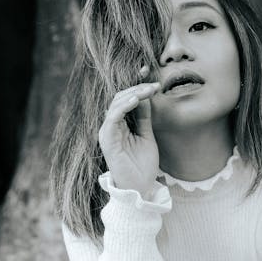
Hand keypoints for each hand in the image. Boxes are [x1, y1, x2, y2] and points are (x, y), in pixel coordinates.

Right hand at [98, 66, 161, 198]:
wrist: (139, 188)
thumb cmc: (142, 166)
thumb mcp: (147, 136)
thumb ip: (144, 117)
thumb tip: (147, 96)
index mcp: (120, 125)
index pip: (126, 99)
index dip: (136, 85)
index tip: (149, 72)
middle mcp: (111, 127)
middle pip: (120, 98)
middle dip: (137, 87)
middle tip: (153, 83)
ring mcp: (108, 132)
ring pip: (116, 104)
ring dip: (133, 94)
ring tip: (148, 90)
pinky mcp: (107, 139)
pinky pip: (113, 117)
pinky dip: (123, 107)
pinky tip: (136, 100)